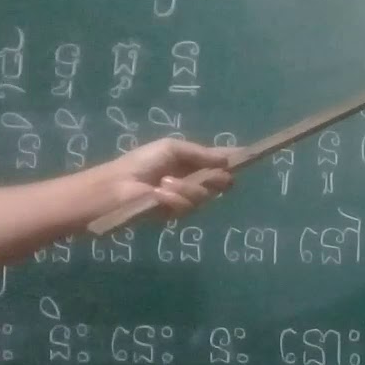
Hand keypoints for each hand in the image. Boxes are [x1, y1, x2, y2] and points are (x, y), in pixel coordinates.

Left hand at [98, 138, 238, 217]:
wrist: (115, 188)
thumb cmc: (140, 163)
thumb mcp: (172, 149)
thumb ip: (200, 154)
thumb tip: (228, 161)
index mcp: (191, 161)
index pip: (218, 161)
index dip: (233, 159)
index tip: (248, 156)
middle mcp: (192, 179)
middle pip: (220, 182)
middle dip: (216, 178)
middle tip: (211, 176)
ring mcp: (185, 198)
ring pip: (205, 196)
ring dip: (187, 189)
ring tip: (164, 183)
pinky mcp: (175, 214)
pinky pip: (187, 207)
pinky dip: (175, 200)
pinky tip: (160, 195)